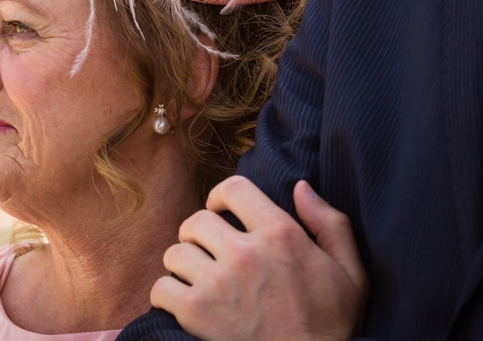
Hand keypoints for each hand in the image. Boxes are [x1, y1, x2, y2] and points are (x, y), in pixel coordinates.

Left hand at [151, 176, 368, 340]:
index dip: (221, 196)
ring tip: (198, 279)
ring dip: (183, 265)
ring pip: (175, 252)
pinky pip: (162, 287)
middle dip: (198, 235)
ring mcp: (218, 282)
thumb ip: (330, 224)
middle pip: (196, 220)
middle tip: (208, 252)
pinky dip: (168, 294)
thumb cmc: (332, 326)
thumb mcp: (352, 274)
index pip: (234, 188)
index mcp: (281, 234)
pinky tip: (184, 302)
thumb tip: (301, 186)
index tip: (220, 210)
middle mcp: (246, 252)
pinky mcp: (196, 312)